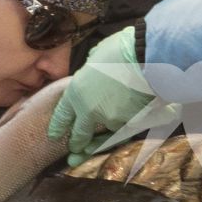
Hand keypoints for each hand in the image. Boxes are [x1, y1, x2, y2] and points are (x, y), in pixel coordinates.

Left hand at [47, 27, 159, 164]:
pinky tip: (120, 137)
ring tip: (96, 151)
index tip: (54, 134)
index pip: (63, 114)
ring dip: (100, 144)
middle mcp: (89, 110)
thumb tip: (96, 68)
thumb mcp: (97, 55)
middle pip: (80, 133)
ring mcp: (111, 120)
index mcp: (76, 92)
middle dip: (76, 143)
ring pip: (104, 136)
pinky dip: (122, 135)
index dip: (58, 126)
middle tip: (74, 151)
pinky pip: (124, 133)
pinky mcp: (131, 124)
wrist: (146, 58)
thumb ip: (93, 67)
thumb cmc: (121, 50)